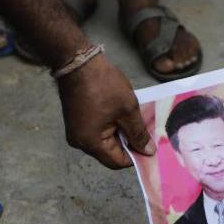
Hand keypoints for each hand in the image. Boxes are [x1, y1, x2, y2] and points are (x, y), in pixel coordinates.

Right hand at [57, 54, 155, 168]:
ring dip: (119, 133)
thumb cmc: (103, 84)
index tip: (149, 145)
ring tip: (130, 118)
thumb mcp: (128, 110)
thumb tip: (148, 152)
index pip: (117, 162)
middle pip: (110, 153)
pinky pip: (96, 132)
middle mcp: (79, 142)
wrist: (77, 61)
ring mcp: (75, 132)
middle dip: (127, 143)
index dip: (135, 155)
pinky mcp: (75, 122)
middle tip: (142, 129)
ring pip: (104, 142)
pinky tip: (117, 113)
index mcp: (91, 143)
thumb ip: (138, 133)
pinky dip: (109, 126)